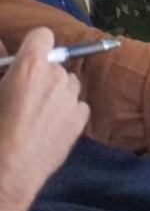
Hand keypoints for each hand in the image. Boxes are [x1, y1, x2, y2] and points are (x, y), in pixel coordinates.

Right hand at [0, 29, 90, 210]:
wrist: (4, 175)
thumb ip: (1, 63)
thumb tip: (3, 47)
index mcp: (31, 66)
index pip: (42, 35)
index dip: (31, 46)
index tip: (21, 61)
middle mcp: (58, 77)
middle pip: (54, 63)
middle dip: (39, 74)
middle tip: (19, 95)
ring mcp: (73, 99)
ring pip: (67, 83)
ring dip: (53, 91)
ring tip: (31, 114)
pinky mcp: (81, 120)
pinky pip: (75, 104)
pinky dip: (64, 110)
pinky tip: (45, 127)